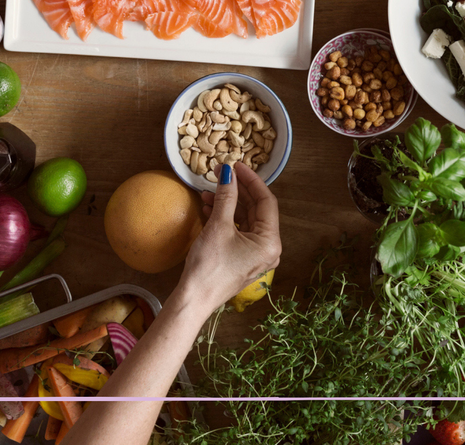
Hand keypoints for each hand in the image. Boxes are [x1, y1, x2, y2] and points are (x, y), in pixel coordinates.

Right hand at [175, 163, 281, 314]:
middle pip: (256, 209)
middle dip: (237, 190)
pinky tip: (209, 206)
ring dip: (228, 203)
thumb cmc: (209, 267)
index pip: (266, 201)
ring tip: (209, 191)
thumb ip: (226, 196)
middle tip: (220, 173)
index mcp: (270, 242)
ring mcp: (255, 255)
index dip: (251, 180)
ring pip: (245, 219)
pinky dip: (225, 217)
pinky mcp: (242, 258)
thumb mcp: (218, 226)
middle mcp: (268, 249)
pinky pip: (237, 231)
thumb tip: (228, 172)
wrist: (193, 300)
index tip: (236, 165)